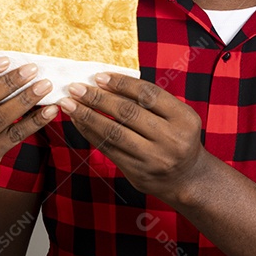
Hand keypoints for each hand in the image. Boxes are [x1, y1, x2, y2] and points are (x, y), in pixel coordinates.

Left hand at [56, 73, 206, 203]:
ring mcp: (153, 158)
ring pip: (114, 133)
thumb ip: (151, 102)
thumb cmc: (177, 138)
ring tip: (69, 104)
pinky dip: (91, 134)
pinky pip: (108, 150)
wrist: (187, 178)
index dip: (121, 83)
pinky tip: (79, 122)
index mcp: (183, 118)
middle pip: (128, 113)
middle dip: (98, 98)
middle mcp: (170, 139)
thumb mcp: (176, 116)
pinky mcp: (137, 172)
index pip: (148, 94)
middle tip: (76, 88)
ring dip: (88, 116)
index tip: (98, 76)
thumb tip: (108, 83)